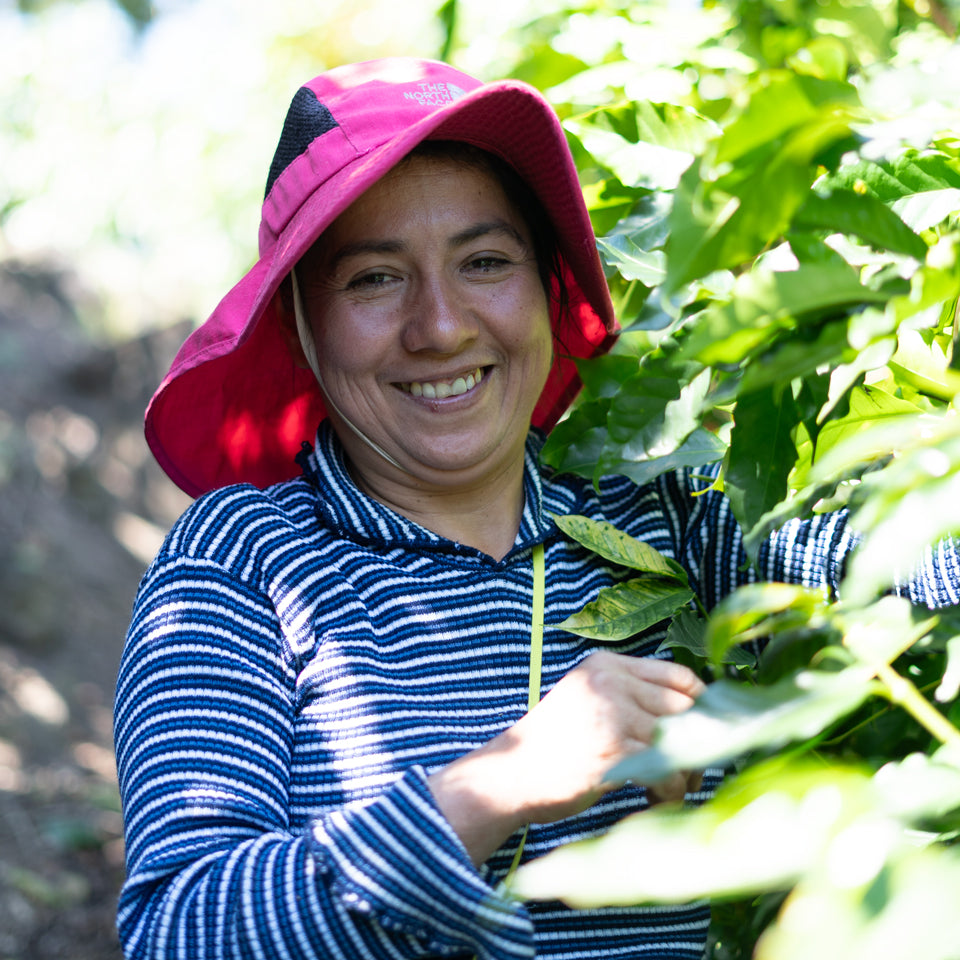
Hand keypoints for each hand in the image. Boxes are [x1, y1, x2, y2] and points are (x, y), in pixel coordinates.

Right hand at [428, 651, 704, 864]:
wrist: (510, 776)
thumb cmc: (555, 744)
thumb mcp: (588, 699)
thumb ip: (631, 695)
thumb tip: (701, 712)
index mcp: (606, 665)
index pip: (679, 675)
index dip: (705, 705)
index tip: (709, 731)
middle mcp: (609, 683)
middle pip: (686, 708)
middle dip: (701, 743)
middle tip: (694, 770)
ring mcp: (610, 716)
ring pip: (681, 743)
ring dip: (687, 773)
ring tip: (676, 788)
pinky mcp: (611, 753)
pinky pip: (665, 773)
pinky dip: (670, 792)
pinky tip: (656, 799)